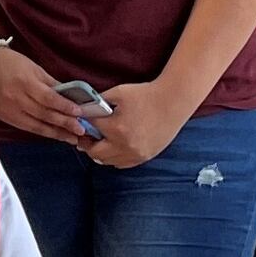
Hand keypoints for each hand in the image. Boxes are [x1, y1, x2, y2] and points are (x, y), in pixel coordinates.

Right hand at [0, 41, 97, 144]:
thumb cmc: (11, 63)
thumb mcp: (34, 68)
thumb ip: (52, 84)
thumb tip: (71, 96)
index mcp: (25, 82)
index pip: (48, 98)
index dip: (64, 107)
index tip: (79, 113)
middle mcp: (16, 98)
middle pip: (44, 114)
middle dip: (64, 124)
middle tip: (80, 130)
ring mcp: (9, 110)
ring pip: (36, 126)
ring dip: (55, 133)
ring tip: (71, 138)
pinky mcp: (5, 118)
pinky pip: (27, 128)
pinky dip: (42, 132)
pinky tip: (53, 134)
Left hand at [73, 80, 188, 169]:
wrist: (173, 102)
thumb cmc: (146, 94)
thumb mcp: (119, 92)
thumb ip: (99, 101)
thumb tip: (84, 107)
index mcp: (116, 128)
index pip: (89, 128)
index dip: (83, 121)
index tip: (82, 119)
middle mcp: (124, 145)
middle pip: (94, 152)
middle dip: (86, 142)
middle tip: (86, 135)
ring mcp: (135, 154)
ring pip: (107, 161)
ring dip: (100, 152)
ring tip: (100, 140)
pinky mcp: (144, 157)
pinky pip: (122, 164)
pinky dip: (114, 157)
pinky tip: (114, 146)